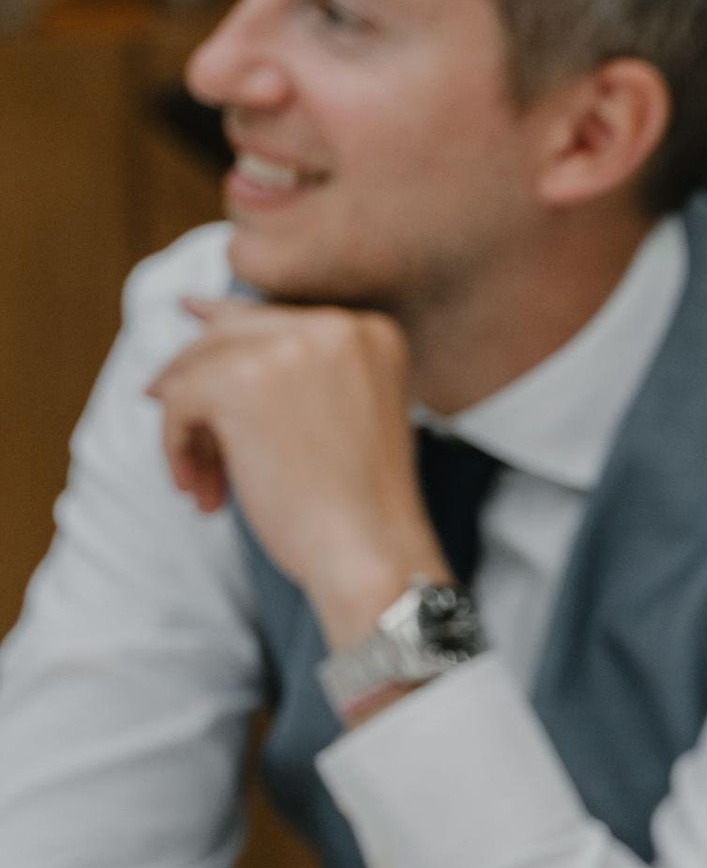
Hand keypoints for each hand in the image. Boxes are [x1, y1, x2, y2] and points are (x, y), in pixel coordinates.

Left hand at [147, 299, 446, 647]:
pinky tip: (201, 492)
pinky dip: (176, 447)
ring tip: (202, 482)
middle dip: (197, 381)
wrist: (371, 557)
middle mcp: (336, 326)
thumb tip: (195, 311)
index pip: (279, 319)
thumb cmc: (358, 510)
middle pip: (232, 332)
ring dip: (190, 426)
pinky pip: (180, 400)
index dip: (226, 333)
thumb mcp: (342, 417)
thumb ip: (291, 370)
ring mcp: (289, 348)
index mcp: (372, 333)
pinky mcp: (241, 380)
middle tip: (173, 421)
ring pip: (200, 366)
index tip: (188, 333)